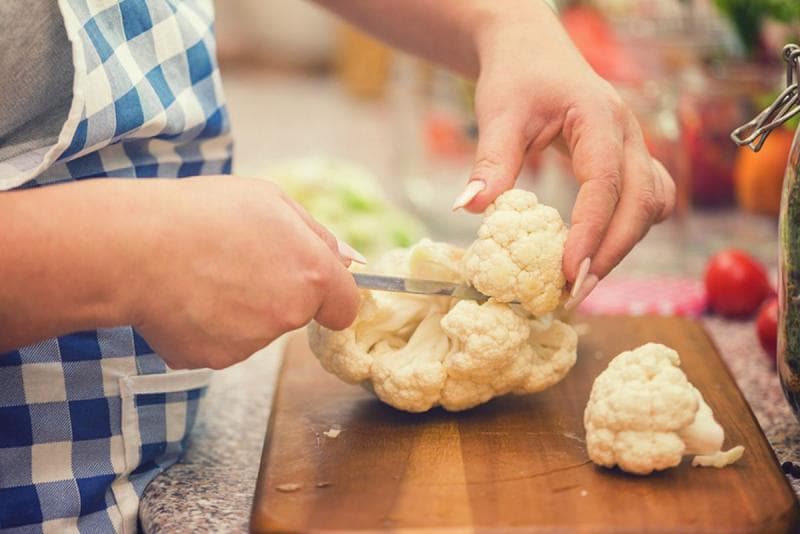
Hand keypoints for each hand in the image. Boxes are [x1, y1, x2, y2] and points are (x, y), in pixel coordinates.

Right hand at [131, 176, 360, 368]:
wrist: (134, 247)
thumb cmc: (203, 213)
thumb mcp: (271, 201)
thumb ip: (319, 236)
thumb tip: (352, 262)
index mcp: (312, 274)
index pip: (345, 306)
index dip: (330, 296)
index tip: (313, 288)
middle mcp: (288, 315)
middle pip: (296, 314)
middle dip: (277, 293)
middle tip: (235, 261)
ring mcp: (251, 343)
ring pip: (257, 329)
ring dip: (240, 308)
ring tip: (202, 273)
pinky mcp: (214, 359)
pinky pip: (221, 342)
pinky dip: (207, 325)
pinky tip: (185, 297)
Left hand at [451, 1, 674, 303]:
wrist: (532, 50)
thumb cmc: (516, 76)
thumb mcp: (498, 114)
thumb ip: (490, 162)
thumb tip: (470, 209)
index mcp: (598, 118)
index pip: (605, 184)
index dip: (590, 233)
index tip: (569, 273)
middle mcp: (627, 134)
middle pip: (641, 203)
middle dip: (612, 253)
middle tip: (575, 294)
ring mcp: (634, 146)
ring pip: (652, 205)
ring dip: (625, 244)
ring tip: (584, 279)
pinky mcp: (629, 159)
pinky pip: (648, 200)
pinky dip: (630, 228)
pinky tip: (599, 250)